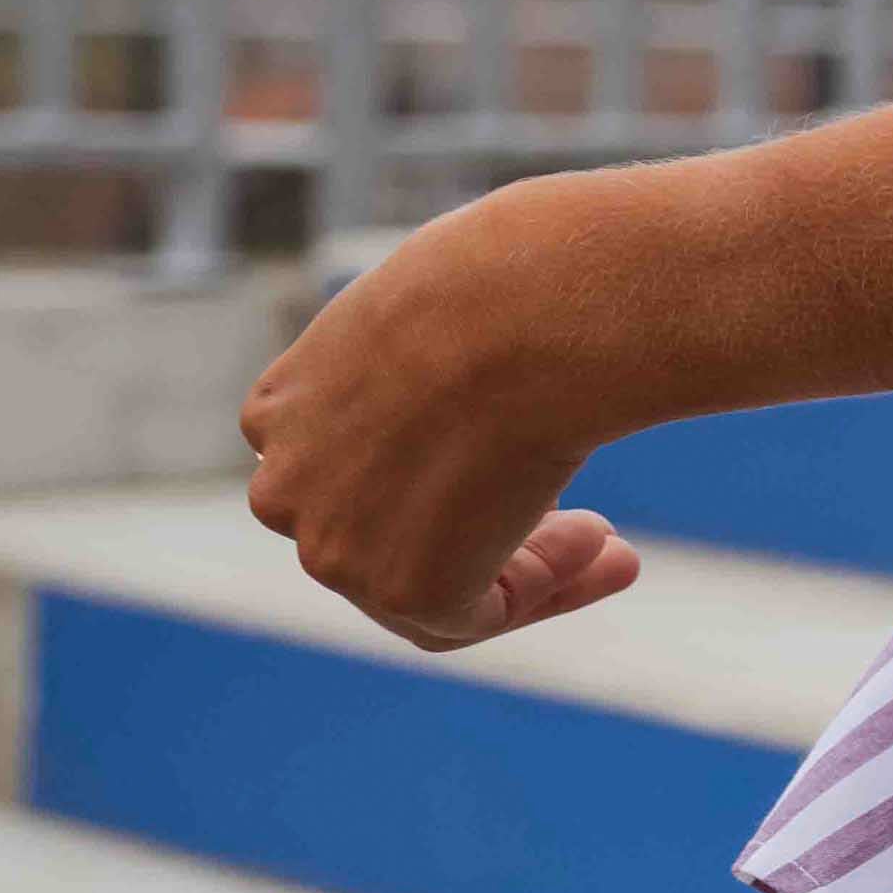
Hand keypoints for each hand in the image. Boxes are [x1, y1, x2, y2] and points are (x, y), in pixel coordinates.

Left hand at [240, 182, 648, 653]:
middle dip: (479, 536)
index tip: (508, 473)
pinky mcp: (402, 592)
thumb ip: (436, 362)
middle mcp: (289, 485)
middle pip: (388, 539)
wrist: (526, 312)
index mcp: (283, 408)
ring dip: (526, 568)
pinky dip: (545, 586)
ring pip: (432, 583)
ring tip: (610, 544)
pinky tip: (603, 543)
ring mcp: (333, 547)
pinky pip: (479, 612)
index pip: (350, 473)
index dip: (436, 480)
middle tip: (581, 527)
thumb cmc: (505, 279)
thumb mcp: (439, 307)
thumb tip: (487, 379)